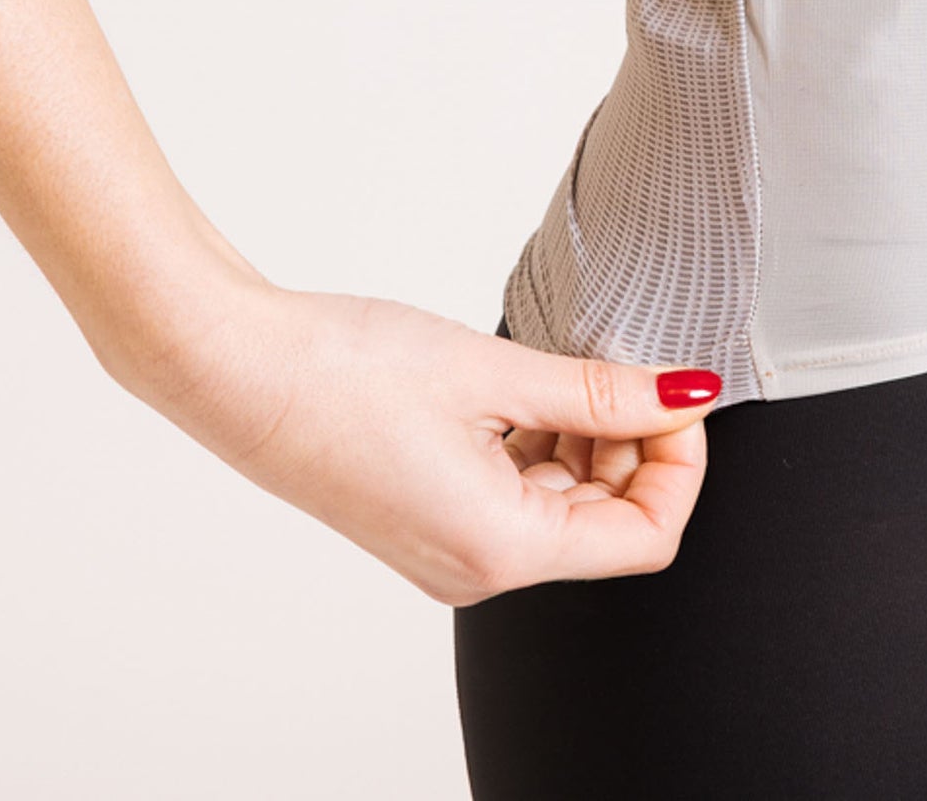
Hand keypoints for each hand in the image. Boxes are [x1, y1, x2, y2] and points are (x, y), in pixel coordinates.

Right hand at [133, 279, 718, 603]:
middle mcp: (478, 569)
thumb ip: (601, 390)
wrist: (235, 370)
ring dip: (586, 433)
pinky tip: (523, 381)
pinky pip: (517, 491)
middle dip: (632, 440)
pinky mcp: (427, 516)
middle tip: (616, 356)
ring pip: (565, 503)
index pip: (647, 535)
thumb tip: (690, 393)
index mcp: (502, 550)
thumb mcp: (493, 371)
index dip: (678, 459)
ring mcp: (449, 546)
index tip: (675, 386)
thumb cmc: (347, 371)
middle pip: (608, 522)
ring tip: (562, 359)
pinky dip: (541, 437)